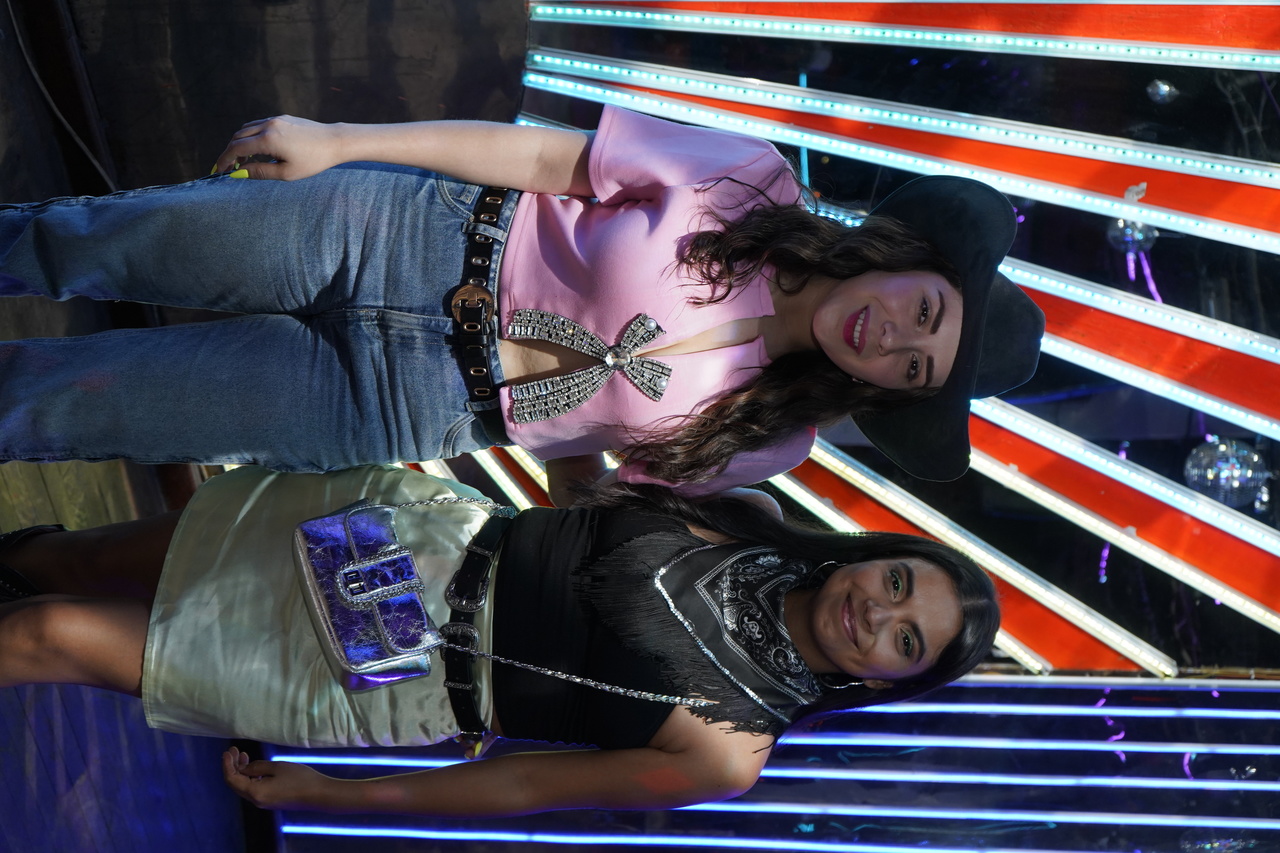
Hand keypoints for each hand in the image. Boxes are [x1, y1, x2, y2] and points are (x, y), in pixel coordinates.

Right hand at [212, 116, 346, 180]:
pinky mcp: (282, 118)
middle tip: (229, 168)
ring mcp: (275, 119)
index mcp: (268, 139)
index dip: (224, 160)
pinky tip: (257, 150)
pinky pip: (259, 125)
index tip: (219, 170)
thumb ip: (260, 172)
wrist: (334, 142)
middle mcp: (268, 125)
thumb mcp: (286, 173)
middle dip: (230, 152)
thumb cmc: (313, 160)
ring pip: (247, 129)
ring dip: (240, 143)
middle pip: (238, 137)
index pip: (236, 148)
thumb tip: (239, 173)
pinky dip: (251, 136)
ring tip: (243, 161)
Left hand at [221, 746, 336, 809]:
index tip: (228, 751)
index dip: (227, 765)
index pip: (232, 779)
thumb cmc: (299, 779)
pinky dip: (250, 777)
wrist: (318, 795)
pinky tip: (256, 767)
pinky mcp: (271, 800)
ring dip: (242, 771)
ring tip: (244, 756)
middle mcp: (256, 800)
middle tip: (235, 751)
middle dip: (233, 767)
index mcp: (255, 792)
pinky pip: (254, 789)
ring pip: (245, 786)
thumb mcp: (277, 767)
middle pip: (236, 784)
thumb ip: (257, 767)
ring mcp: (264, 802)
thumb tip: (244, 768)